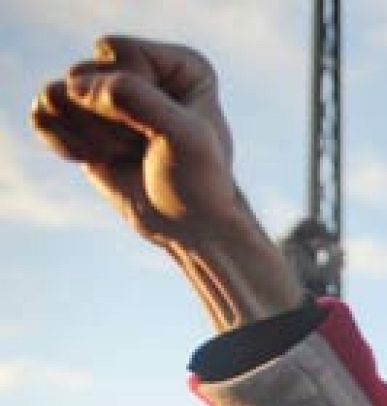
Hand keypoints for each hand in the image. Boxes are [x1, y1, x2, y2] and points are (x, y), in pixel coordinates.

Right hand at [32, 37, 240, 248]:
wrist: (191, 227)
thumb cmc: (198, 182)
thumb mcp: (183, 136)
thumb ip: (136, 99)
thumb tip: (74, 86)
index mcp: (179, 65)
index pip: (118, 52)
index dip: (130, 93)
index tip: (163, 128)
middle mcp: (142, 71)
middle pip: (84, 73)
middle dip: (109, 122)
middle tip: (143, 147)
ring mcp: (109, 94)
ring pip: (58, 93)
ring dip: (89, 134)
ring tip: (124, 152)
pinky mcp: (83, 120)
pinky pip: (42, 113)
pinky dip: (63, 142)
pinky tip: (96, 158)